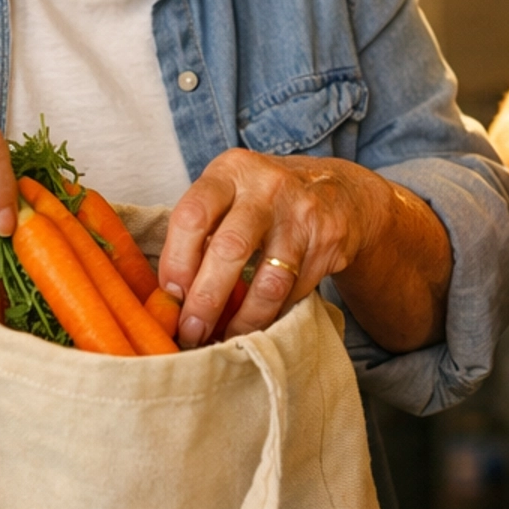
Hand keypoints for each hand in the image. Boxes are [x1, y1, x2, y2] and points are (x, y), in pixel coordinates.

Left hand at [158, 150, 392, 344]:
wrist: (338, 191)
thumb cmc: (264, 201)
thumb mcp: (231, 194)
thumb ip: (201, 230)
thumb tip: (170, 296)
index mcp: (230, 171)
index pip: (192, 216)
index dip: (176, 262)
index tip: (171, 297)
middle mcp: (267, 186)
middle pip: (229, 249)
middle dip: (206, 300)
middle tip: (192, 331)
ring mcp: (302, 213)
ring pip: (269, 282)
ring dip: (244, 320)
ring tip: (226, 337)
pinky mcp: (329, 240)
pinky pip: (295, 291)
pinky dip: (275, 314)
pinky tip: (261, 321)